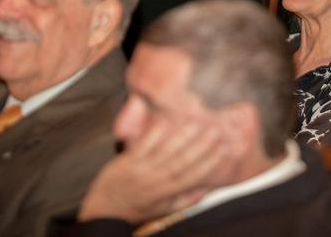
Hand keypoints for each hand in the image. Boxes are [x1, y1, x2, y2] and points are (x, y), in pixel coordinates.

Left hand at [78, 122, 225, 222]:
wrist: (105, 209)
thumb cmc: (139, 207)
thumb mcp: (166, 209)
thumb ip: (188, 198)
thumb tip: (210, 187)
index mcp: (167, 194)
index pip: (193, 177)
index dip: (210, 164)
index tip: (225, 150)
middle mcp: (156, 182)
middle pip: (182, 163)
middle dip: (201, 147)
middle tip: (216, 130)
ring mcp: (140, 171)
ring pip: (165, 153)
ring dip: (182, 137)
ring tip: (197, 122)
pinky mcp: (126, 162)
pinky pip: (142, 146)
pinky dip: (154, 135)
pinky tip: (166, 121)